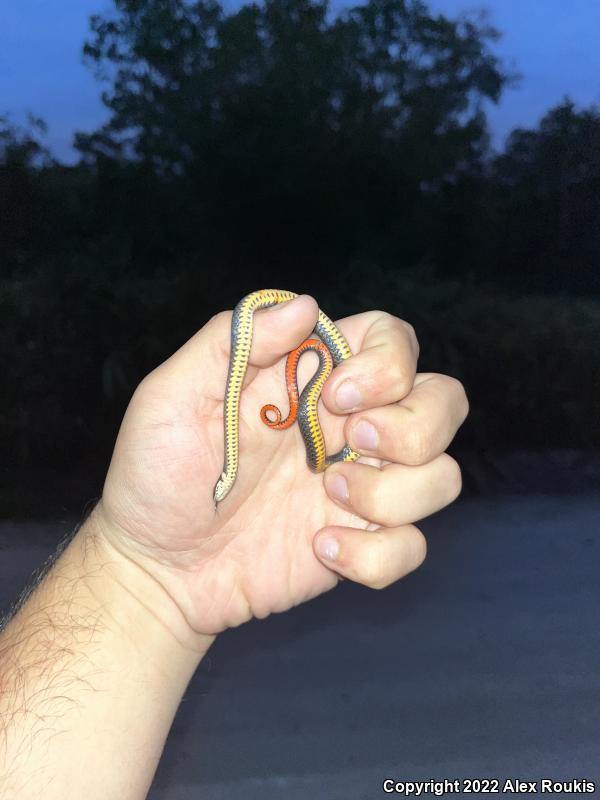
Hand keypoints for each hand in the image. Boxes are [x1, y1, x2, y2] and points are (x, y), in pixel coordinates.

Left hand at [96, 295, 467, 634]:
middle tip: (347, 444)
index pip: (394, 341)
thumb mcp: (174, 395)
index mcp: (311, 380)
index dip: (388, 362)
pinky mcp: (361, 542)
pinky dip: (376, 555)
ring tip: (324, 502)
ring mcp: (361, 486)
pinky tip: (319, 549)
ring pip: (443, 476)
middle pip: (443, 401)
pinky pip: (412, 546)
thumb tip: (306, 305)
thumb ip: (236, 341)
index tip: (335, 396)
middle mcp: (348, 427)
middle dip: (413, 426)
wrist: (156, 567)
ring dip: (392, 493)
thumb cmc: (157, 473)